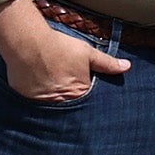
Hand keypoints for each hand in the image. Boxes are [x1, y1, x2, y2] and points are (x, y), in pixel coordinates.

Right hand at [6, 27, 129, 103]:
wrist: (27, 44)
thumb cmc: (59, 48)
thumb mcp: (87, 53)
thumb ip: (107, 63)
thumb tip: (126, 67)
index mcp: (80, 95)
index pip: (89, 106)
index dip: (89, 100)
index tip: (87, 96)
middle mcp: (62, 105)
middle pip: (71, 110)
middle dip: (72, 106)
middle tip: (66, 89)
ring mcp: (43, 106)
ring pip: (53, 109)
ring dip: (55, 103)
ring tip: (52, 88)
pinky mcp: (27, 103)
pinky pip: (36, 107)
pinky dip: (38, 100)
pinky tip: (38, 88)